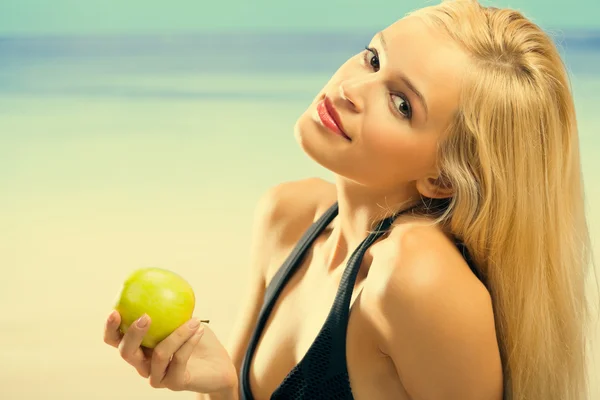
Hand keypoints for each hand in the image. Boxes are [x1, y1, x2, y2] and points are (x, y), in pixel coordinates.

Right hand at [103, 310, 237, 393]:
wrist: (219, 366)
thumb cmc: (198, 339)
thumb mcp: (185, 317)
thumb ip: (173, 303)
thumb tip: (163, 279)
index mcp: (140, 348)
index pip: (116, 341)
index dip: (110, 328)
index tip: (115, 311)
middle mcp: (144, 364)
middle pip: (126, 353)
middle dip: (132, 334)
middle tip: (146, 316)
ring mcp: (158, 376)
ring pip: (158, 354)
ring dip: (177, 334)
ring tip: (194, 320)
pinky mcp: (174, 383)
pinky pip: (178, 360)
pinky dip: (189, 342)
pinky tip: (200, 329)